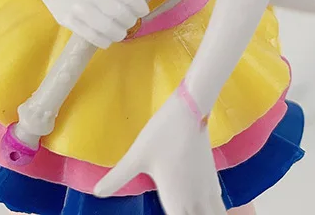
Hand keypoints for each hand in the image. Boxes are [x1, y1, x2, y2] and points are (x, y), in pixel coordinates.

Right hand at [41, 0, 148, 48]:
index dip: (140, 6)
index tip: (142, 11)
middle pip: (120, 13)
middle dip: (130, 21)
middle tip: (130, 22)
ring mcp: (78, 7)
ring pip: (107, 27)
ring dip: (119, 33)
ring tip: (120, 32)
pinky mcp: (68, 20)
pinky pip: (92, 36)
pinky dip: (104, 40)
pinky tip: (107, 39)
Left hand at [94, 90, 225, 214]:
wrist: (190, 110)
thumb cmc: (162, 132)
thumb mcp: (136, 156)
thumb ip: (117, 177)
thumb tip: (97, 192)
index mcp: (177, 201)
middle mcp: (196, 201)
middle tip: (177, 213)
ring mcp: (208, 191)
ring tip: (191, 213)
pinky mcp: (213, 179)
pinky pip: (217, 207)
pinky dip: (212, 212)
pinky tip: (204, 209)